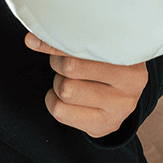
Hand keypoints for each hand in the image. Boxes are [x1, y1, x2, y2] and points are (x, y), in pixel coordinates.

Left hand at [25, 33, 147, 137]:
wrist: (124, 95)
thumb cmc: (105, 62)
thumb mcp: (97, 47)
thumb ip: (68, 40)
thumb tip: (30, 39)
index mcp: (131, 55)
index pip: (85, 45)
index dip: (59, 42)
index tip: (43, 36)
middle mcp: (131, 83)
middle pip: (71, 67)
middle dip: (58, 62)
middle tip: (62, 62)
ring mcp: (120, 108)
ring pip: (65, 90)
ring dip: (59, 83)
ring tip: (68, 79)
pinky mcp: (105, 126)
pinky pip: (61, 112)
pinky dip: (53, 100)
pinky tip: (61, 96)